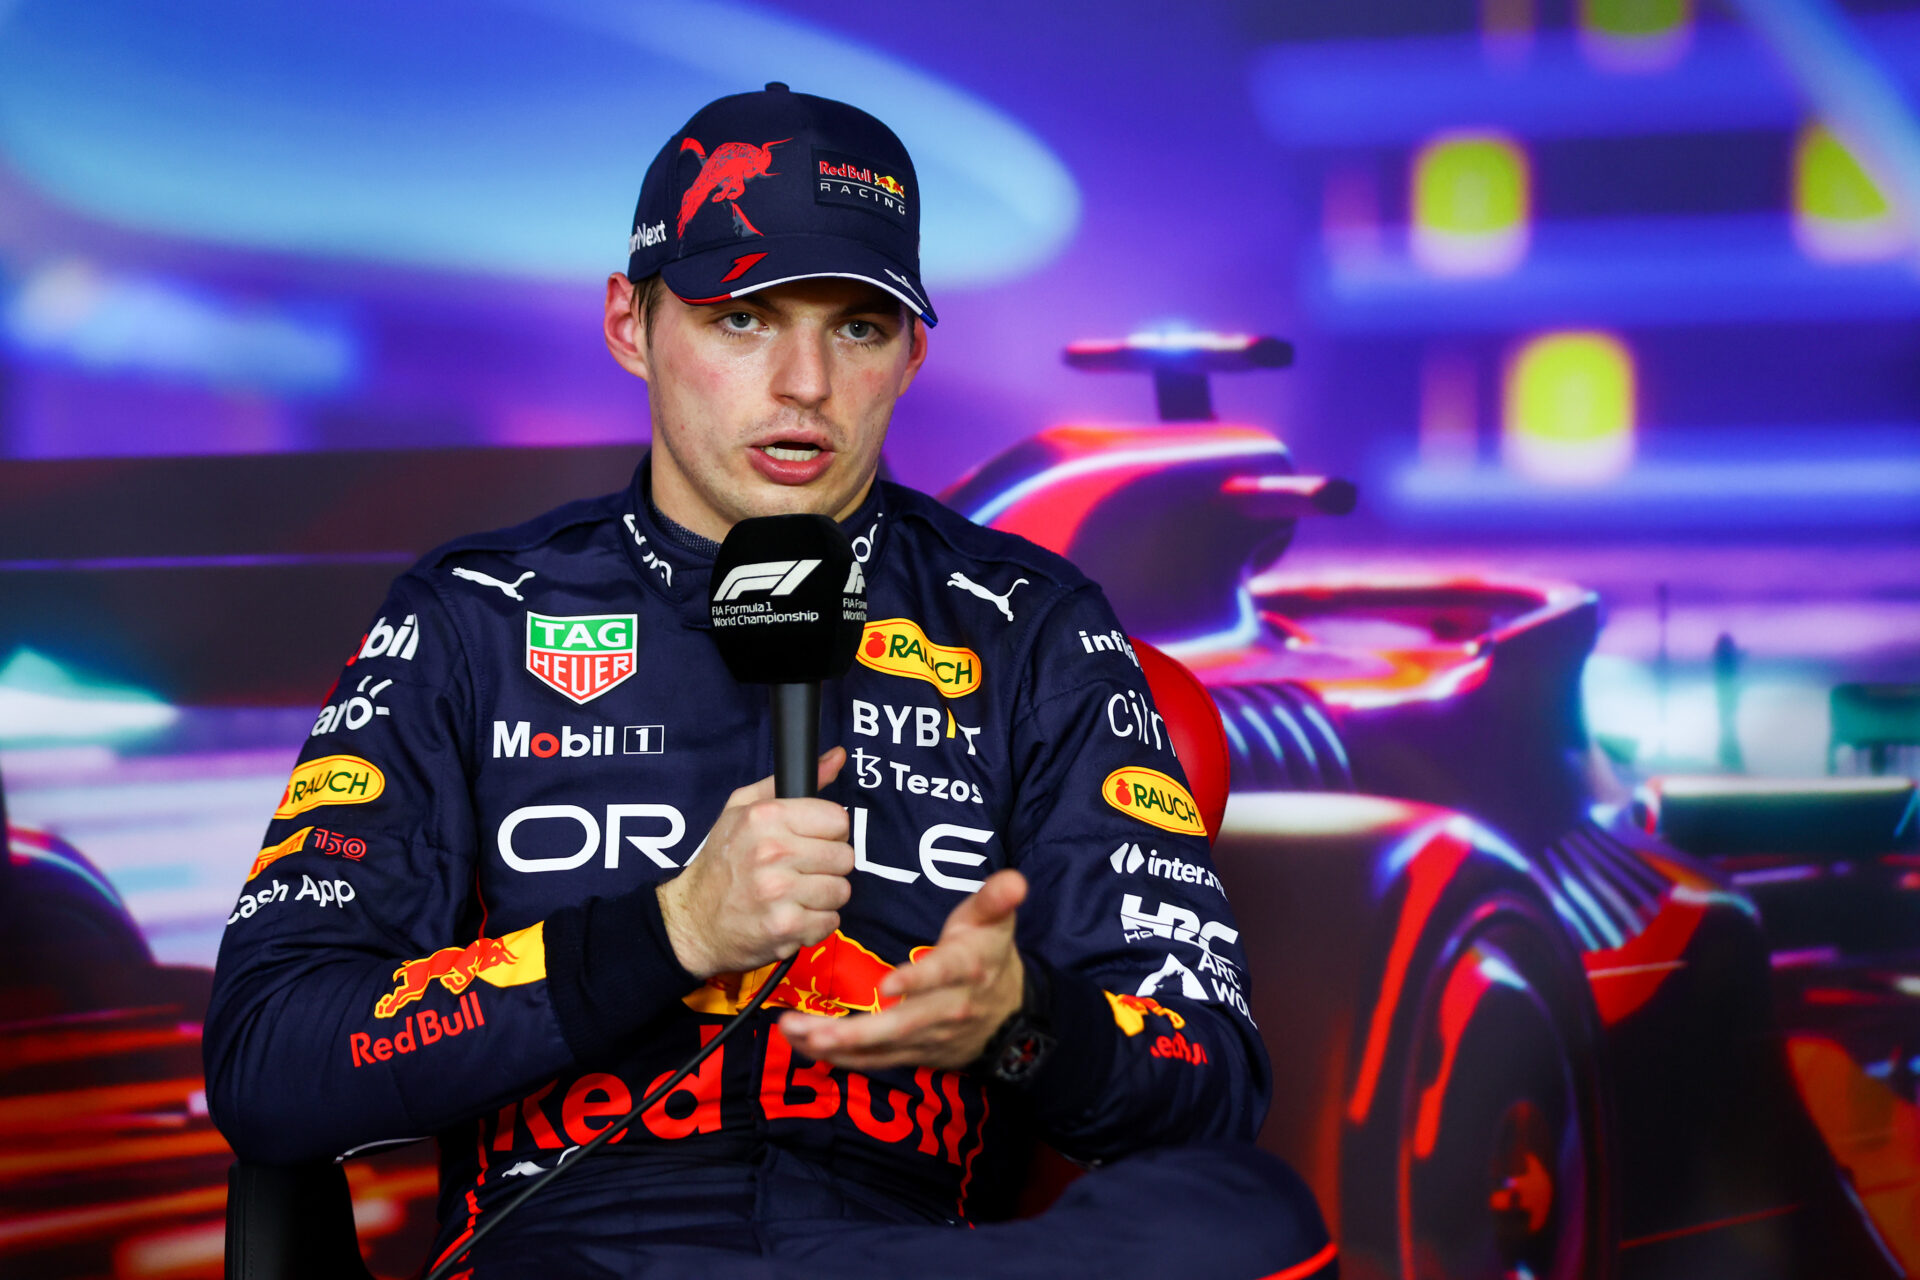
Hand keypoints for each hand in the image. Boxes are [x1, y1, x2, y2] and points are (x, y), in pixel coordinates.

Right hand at [656, 748, 852, 979]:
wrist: (693, 920)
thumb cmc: (721, 863)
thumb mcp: (741, 810)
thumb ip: (788, 782)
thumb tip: (836, 757)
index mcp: (766, 817)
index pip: (838, 819)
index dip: (828, 833)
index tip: (811, 842)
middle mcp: (773, 851)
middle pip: (845, 857)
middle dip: (827, 866)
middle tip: (801, 871)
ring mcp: (779, 891)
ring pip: (841, 890)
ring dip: (823, 896)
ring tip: (795, 895)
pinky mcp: (785, 926)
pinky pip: (830, 921)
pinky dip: (815, 923)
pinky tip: (791, 915)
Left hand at [779, 868, 1026, 1071]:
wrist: (1008, 1016)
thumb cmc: (989, 955)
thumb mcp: (995, 922)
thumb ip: (997, 899)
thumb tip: (1015, 880)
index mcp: (966, 970)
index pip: (940, 975)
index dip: (916, 980)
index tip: (887, 985)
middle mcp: (946, 1009)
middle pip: (900, 1025)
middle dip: (854, 1030)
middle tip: (811, 1027)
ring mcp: (927, 1037)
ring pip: (879, 1048)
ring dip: (835, 1044)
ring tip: (794, 1032)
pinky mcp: (911, 1053)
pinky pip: (873, 1061)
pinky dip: (839, 1057)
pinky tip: (803, 1044)